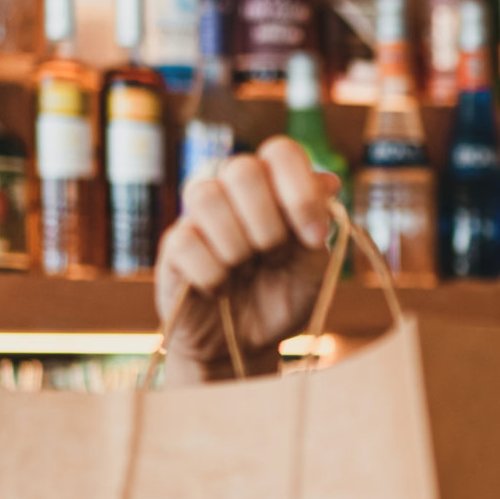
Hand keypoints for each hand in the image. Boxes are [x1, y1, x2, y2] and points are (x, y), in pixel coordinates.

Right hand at [152, 137, 342, 382]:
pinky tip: (219, 288)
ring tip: (243, 271)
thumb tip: (328, 181)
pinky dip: (212, 273)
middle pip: (242, 168)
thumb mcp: (312, 267)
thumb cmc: (280, 299)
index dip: (299, 189)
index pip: (281, 152)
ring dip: (237, 245)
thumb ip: (320, 225)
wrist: (244, 346)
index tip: (314, 236)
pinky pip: (187, 242)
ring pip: (206, 195)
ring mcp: (197, 217)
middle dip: (267, 220)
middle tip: (272, 254)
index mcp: (272, 189)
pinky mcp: (171, 247)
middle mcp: (232, 193)